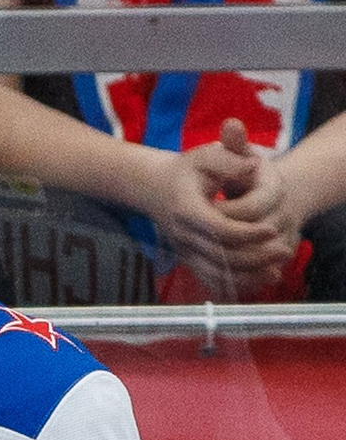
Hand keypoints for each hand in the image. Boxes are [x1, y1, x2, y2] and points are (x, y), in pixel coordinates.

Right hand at [148, 123, 294, 293]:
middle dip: (256, 256)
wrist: (154, 187)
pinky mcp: (187, 259)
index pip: (218, 228)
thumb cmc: (187, 169)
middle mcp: (181, 234)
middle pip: (220, 254)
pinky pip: (210, 279)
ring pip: (216, 272)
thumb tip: (253, 166)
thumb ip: (229, 160)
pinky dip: (234, 284)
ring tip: (276, 272)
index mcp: (186, 208)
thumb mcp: (206, 155)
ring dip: (248, 276)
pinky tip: (257, 281)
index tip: (272, 229)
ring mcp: (183, 249)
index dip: (246, 232)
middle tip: (285, 251)